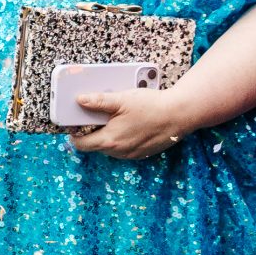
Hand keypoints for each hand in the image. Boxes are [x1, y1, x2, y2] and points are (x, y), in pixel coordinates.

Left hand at [67, 85, 197, 160]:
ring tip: (115, 118)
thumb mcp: (121, 100)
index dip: (75, 134)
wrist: (180, 115)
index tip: (76, 123)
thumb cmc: (151, 106)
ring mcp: (132, 154)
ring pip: (110, 147)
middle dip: (92, 132)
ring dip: (107, 135)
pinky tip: (129, 124)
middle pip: (95, 145)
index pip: (81, 145)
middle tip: (97, 116)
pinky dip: (121, 138)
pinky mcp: (142, 153)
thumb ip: (98, 101)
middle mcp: (119, 152)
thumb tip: (79, 100)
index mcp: (110, 141)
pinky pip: (123, 148)